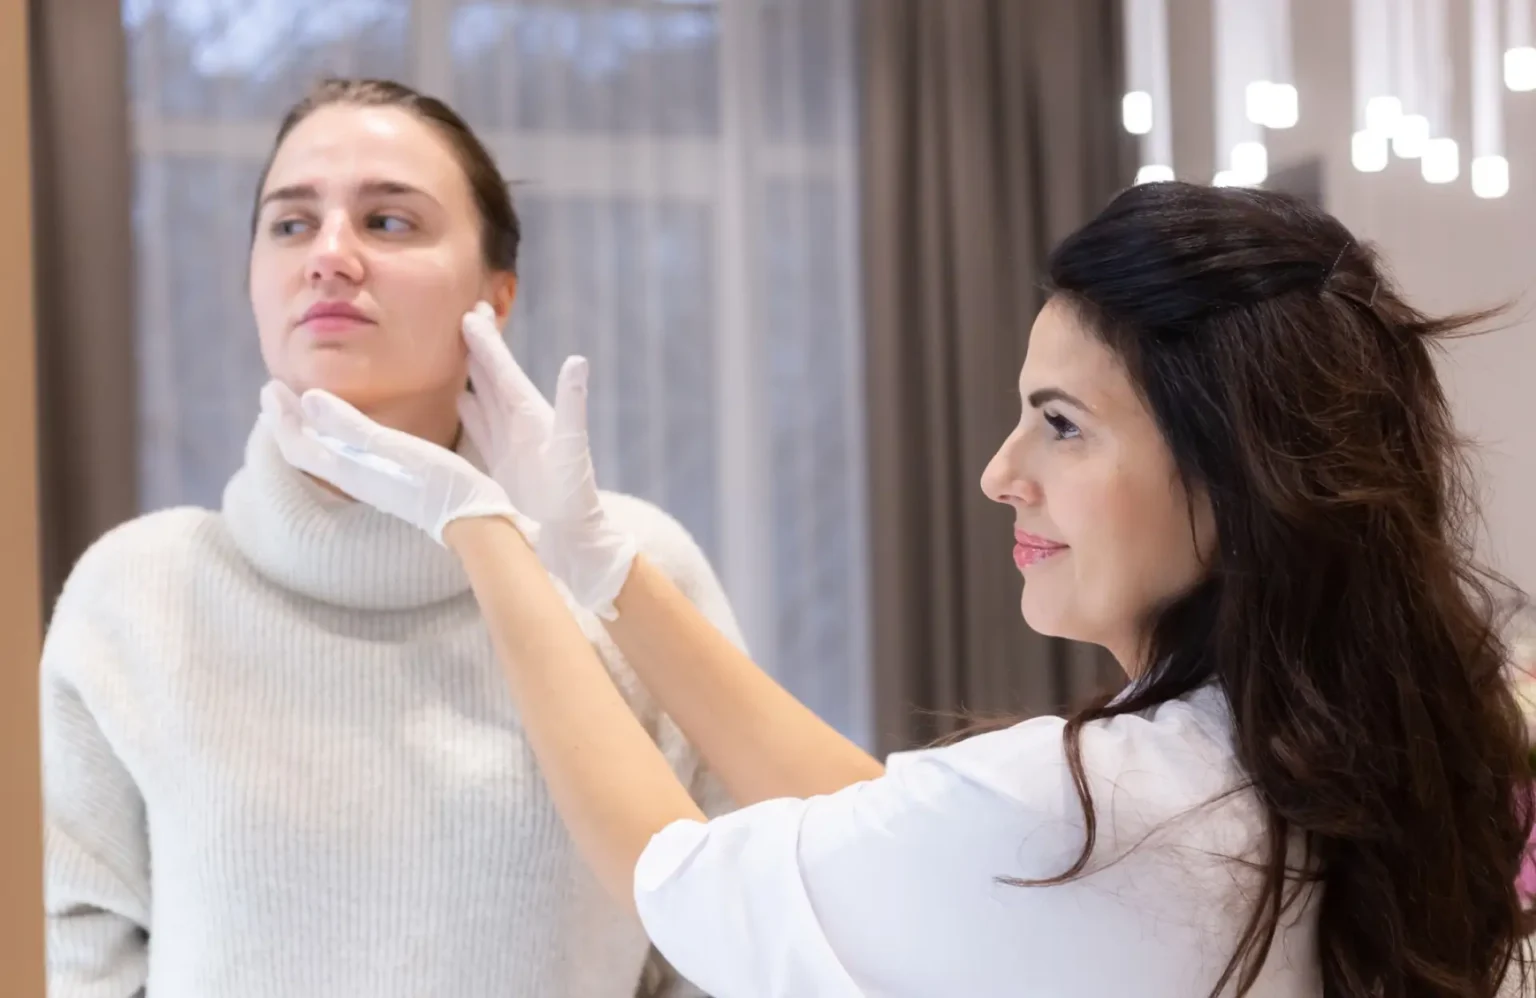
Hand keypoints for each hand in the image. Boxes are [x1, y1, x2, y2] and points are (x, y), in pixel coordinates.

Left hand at [260, 380, 530, 545]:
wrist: (472, 520)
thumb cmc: (436, 482)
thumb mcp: (394, 447)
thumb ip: (350, 424)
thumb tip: (307, 398)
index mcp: (348, 469)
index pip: (297, 445)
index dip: (280, 417)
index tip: (269, 386)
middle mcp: (353, 478)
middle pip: (306, 450)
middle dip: (289, 422)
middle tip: (277, 392)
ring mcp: (373, 483)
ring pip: (325, 454)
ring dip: (310, 430)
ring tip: (306, 407)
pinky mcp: (391, 483)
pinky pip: (347, 457)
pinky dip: (335, 437)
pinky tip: (352, 430)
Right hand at [458, 304, 636, 617]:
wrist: (573, 541)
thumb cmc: (574, 497)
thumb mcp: (572, 449)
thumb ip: (573, 405)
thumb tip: (577, 361)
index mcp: (533, 415)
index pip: (504, 371)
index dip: (488, 342)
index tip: (472, 311)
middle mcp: (521, 424)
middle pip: (494, 377)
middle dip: (479, 347)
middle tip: (463, 313)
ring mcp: (512, 444)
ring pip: (485, 399)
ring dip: (470, 374)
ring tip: (452, 349)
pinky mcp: (502, 465)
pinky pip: (479, 429)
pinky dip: (467, 410)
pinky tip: (457, 400)